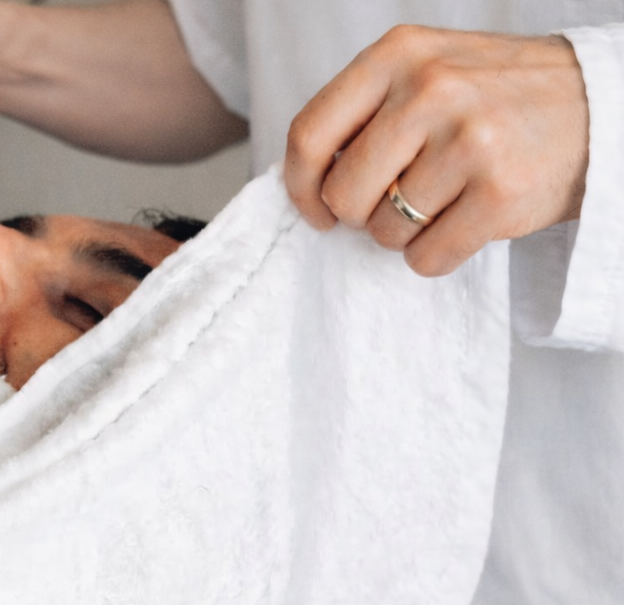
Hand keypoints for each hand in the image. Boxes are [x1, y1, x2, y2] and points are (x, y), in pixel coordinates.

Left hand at [284, 26, 588, 275]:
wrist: (595, 109)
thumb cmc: (492, 101)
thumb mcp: (424, 74)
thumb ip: (364, 113)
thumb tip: (303, 179)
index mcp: (398, 54)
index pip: (309, 136)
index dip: (301, 188)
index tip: (317, 210)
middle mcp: (430, 88)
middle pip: (343, 196)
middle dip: (362, 215)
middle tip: (400, 200)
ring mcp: (468, 139)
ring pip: (384, 232)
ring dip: (406, 233)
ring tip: (446, 200)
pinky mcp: (498, 192)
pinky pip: (426, 258)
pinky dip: (437, 254)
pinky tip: (466, 222)